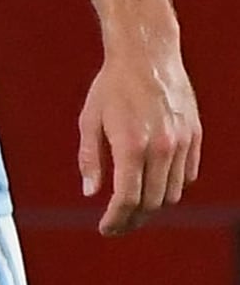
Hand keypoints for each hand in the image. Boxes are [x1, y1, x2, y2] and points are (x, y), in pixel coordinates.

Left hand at [80, 38, 201, 234]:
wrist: (148, 56)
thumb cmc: (112, 86)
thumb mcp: (89, 120)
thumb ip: (90, 159)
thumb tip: (91, 193)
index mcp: (131, 145)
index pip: (127, 199)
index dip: (116, 220)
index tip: (105, 228)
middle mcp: (161, 148)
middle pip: (151, 203)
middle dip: (133, 220)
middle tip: (117, 225)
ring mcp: (182, 143)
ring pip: (172, 193)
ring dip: (153, 207)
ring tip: (134, 209)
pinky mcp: (195, 137)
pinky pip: (187, 176)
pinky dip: (171, 188)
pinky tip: (154, 187)